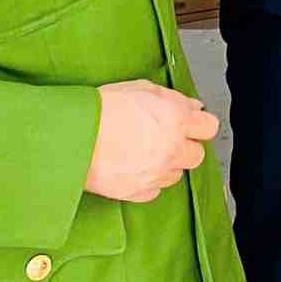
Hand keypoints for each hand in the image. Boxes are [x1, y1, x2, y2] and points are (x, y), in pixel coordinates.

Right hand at [84, 81, 219, 203]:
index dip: (199, 126)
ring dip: (166, 165)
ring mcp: (156, 173)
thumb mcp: (141, 89)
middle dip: (185, 147)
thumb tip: (193, 107)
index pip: (209, 128)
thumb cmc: (101, 109)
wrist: (70, 137)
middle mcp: (171, 149)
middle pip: (197, 155)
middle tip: (165, 139)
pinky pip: (154, 190)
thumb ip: (174, 98)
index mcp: (176, 120)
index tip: (191, 126)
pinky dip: (147, 181)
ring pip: (176, 175)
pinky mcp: (137, 192)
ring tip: (143, 153)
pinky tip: (132, 168)